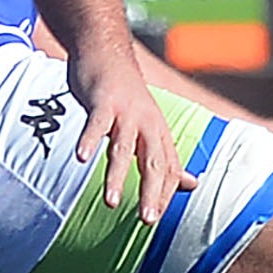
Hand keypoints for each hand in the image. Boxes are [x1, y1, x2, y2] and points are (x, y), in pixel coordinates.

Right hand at [68, 46, 189, 222]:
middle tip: (147, 220)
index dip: (164, 193)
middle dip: (152, 192)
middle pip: (153, 161)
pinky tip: (81, 158)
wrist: (107, 53)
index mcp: (159, 132)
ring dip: (116, 175)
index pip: (168, 168)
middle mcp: (147, 123)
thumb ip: (166, 156)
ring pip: (123, 147)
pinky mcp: (103, 100)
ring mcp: (126, 111)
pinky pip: (96, 122)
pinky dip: (89, 139)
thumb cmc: (126, 97)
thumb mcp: (150, 127)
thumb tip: (191, 184)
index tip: (154, 218)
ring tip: (110, 202)